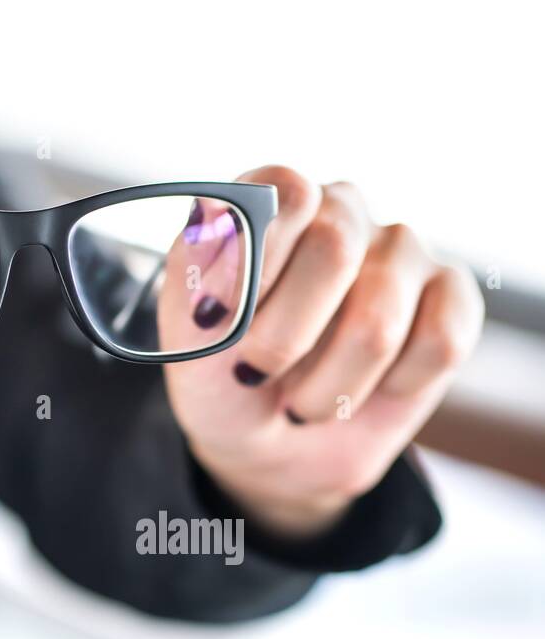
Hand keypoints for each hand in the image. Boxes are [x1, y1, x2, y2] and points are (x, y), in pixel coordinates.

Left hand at [162, 166, 483, 536]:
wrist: (268, 448)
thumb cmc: (221, 381)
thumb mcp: (187, 339)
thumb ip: (199, 272)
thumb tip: (217, 211)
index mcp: (271, 202)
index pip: (285, 190)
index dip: (258, 260)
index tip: (222, 318)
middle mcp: (340, 210)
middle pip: (334, 247)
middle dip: (283, 338)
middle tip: (255, 373)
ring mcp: (402, 250)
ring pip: (380, 319)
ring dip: (329, 386)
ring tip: (302, 398)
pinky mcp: (451, 296)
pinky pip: (440, 344)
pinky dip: (390, 388)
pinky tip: (366, 388)